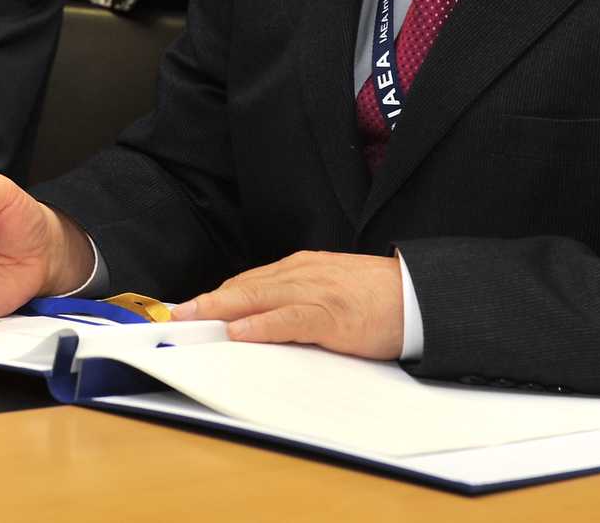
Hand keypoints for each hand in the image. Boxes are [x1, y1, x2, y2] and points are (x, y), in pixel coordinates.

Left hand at [174, 251, 405, 358]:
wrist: (420, 296)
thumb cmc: (378, 299)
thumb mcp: (330, 290)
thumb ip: (298, 299)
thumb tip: (260, 320)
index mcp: (302, 268)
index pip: (250, 280)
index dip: (219, 295)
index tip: (192, 307)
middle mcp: (304, 274)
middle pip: (246, 285)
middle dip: (209, 300)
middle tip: (179, 312)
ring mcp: (317, 292)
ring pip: (259, 297)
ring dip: (223, 309)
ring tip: (195, 320)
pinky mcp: (332, 315)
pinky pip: (288, 319)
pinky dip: (261, 325)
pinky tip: (240, 332)